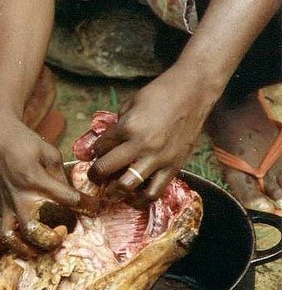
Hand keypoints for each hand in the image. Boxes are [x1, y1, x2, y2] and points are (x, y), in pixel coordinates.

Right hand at [0, 115, 99, 256]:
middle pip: (33, 231)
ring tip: (41, 247)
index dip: (87, 206)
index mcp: (35, 180)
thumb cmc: (25, 142)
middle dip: (51, 240)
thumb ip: (61, 177)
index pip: (67, 199)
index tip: (96, 209)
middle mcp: (19, 197)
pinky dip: (3, 243)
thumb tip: (72, 196)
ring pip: (10, 239)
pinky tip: (18, 243)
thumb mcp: (49, 153)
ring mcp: (5, 205)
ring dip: (26, 249)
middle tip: (64, 233)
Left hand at [88, 67, 216, 202]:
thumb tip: (109, 141)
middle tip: (95, 176)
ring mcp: (158, 159)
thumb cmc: (161, 93)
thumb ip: (119, 124)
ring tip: (111, 192)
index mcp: (128, 127)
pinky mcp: (174, 167)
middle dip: (95, 175)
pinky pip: (154, 191)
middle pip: (106, 169)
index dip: (95, 152)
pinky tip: (135, 196)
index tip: (96, 154)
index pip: (100, 147)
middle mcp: (141, 145)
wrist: (194, 92)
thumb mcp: (131, 103)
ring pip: (127, 186)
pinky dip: (141, 198)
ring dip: (114, 191)